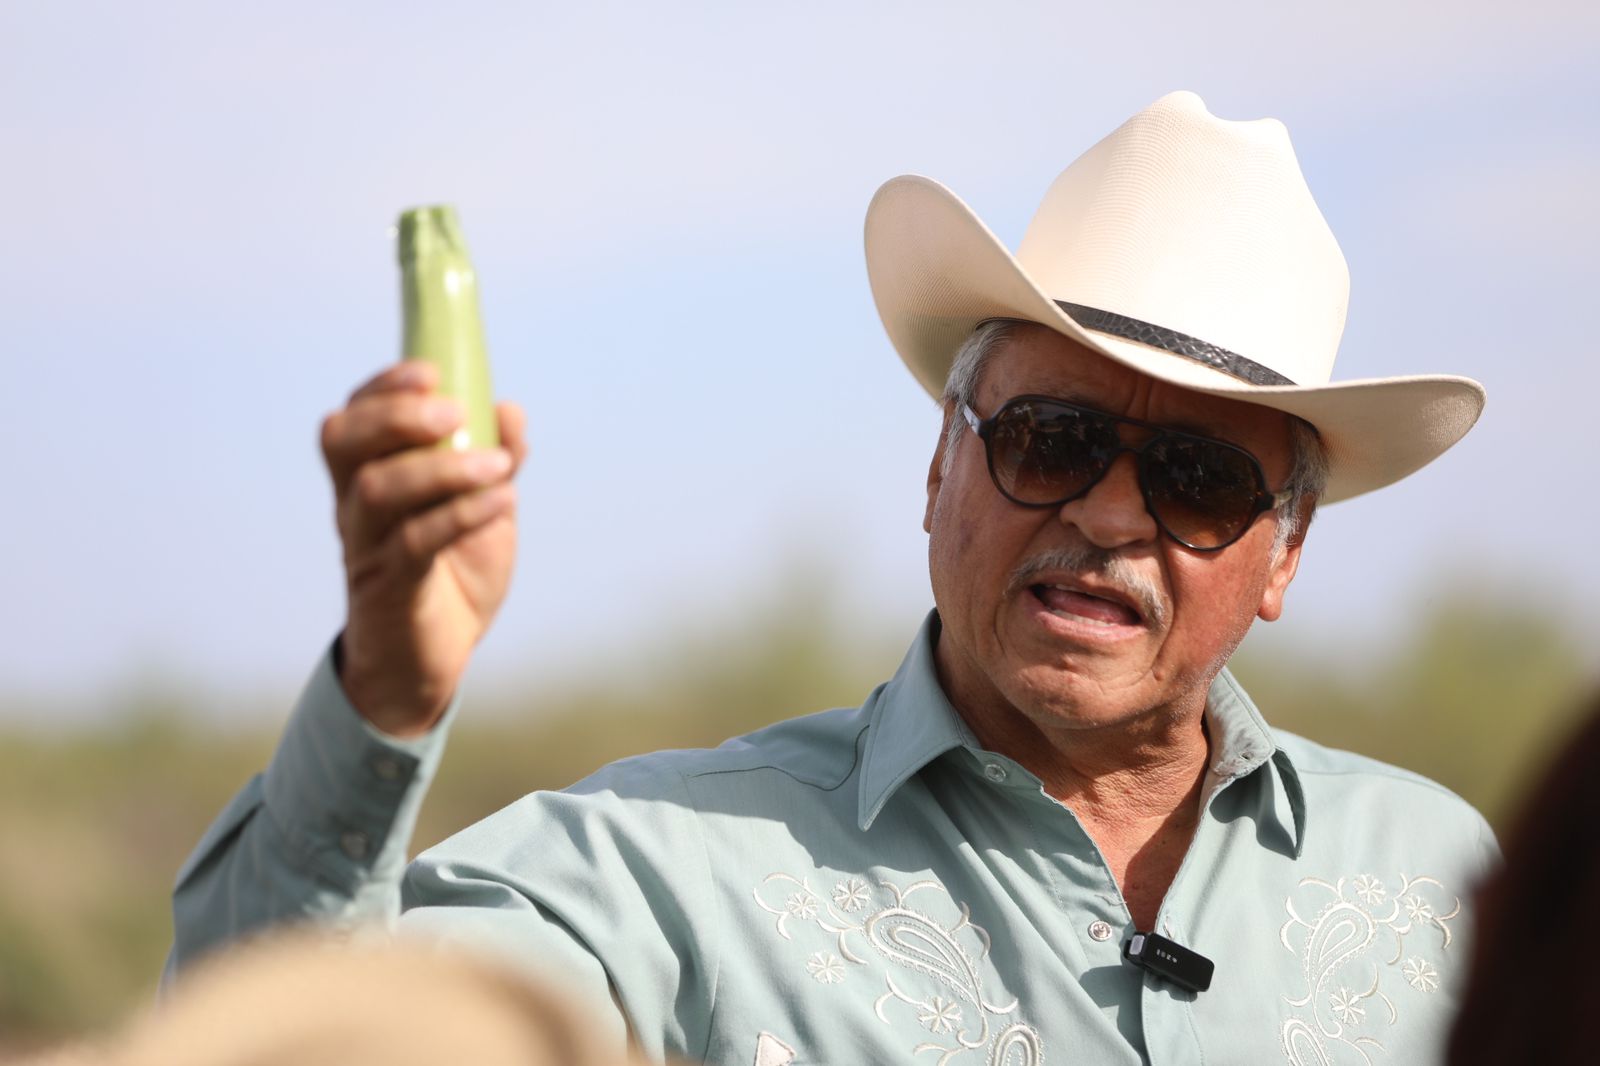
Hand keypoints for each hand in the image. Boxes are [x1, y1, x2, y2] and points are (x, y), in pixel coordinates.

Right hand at [319, 361, 527, 736]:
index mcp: (367, 482)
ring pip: (378, 490)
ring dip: (441, 467)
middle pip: (344, 443)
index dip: (381, 388)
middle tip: (454, 413)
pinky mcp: (392, 588)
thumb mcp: (482, 512)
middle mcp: (355, 509)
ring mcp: (367, 549)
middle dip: (397, 415)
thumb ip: (493, 461)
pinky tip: (504, 500)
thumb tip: (509, 411)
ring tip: (498, 465)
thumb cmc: (451, 579)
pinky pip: (416, 542)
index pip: (351, 420)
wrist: (431, 664)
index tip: (430, 371)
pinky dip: (463, 513)